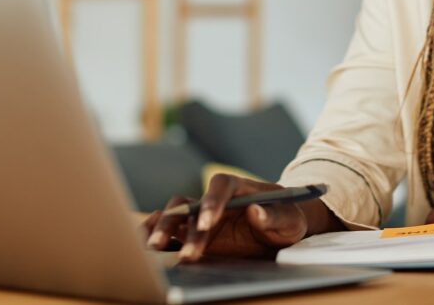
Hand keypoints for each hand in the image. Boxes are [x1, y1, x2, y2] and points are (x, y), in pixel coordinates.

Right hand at [141, 174, 309, 262]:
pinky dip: (154, 234)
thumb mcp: (290, 220)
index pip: (220, 185)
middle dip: (179, 223)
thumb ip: (275, 215)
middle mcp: (214, 200)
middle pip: (189, 202)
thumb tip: (256, 210)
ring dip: (161, 229)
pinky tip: (143, 246)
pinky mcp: (193, 235)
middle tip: (178, 248)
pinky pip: (169, 231)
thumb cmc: (287, 220)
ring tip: (152, 249)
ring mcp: (201, 217)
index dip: (211, 201)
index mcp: (239, 188)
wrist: (280, 231)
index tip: (208, 223)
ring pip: (173, 215)